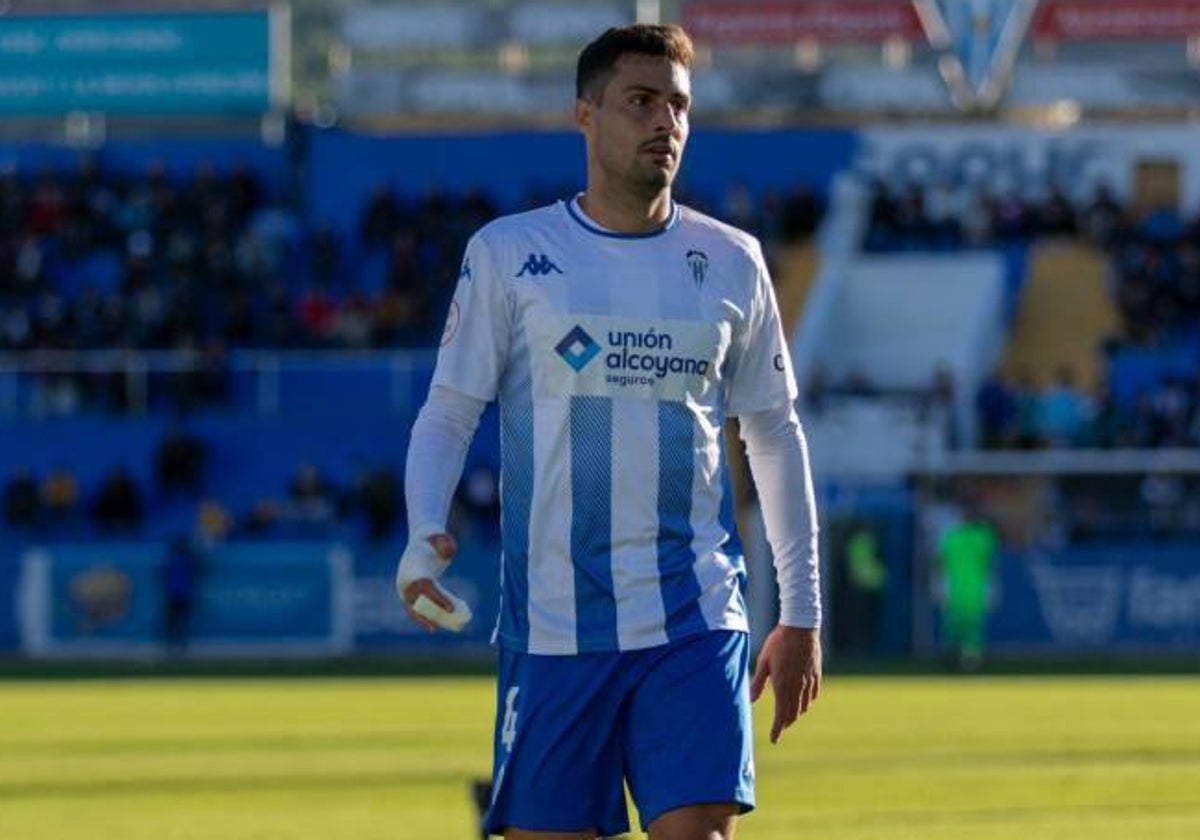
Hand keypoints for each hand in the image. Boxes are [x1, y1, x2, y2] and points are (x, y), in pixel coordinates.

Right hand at [399, 532, 456, 631]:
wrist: (422, 540)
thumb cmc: (434, 541)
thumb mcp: (441, 539)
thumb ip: (445, 544)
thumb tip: (447, 554)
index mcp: (413, 568)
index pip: (425, 587)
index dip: (437, 599)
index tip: (450, 608)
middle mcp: (405, 580)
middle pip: (416, 602)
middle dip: (428, 615)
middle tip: (442, 625)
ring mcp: (404, 587)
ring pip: (413, 608)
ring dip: (424, 620)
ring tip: (438, 629)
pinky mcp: (407, 593)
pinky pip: (413, 608)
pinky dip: (422, 618)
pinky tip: (434, 626)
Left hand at [750, 625, 821, 743]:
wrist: (801, 627)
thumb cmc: (778, 642)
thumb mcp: (764, 661)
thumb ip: (758, 682)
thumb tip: (751, 700)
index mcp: (783, 684)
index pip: (781, 714)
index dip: (778, 729)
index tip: (774, 739)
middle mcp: (798, 686)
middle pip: (793, 713)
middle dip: (785, 723)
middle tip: (779, 727)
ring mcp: (809, 681)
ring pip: (804, 706)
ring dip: (796, 713)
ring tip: (788, 714)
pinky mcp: (817, 674)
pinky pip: (813, 695)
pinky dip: (807, 702)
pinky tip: (803, 700)